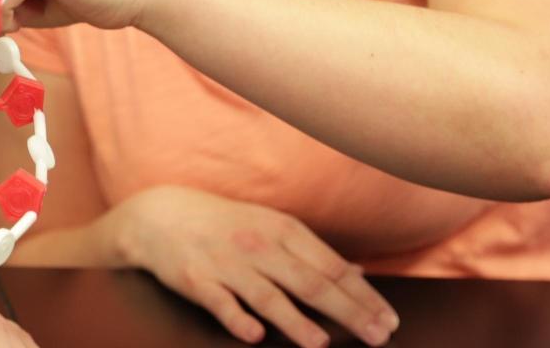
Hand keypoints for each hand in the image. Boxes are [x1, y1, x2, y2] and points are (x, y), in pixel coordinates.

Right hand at [103, 186, 398, 346]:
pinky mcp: (195, 279)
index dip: (363, 295)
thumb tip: (358, 273)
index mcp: (282, 231)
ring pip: (267, 294)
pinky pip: (218, 301)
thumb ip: (313, 254)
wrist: (160, 214)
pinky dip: (235, 317)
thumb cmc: (226, 225)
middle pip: (309, 282)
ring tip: (321, 343)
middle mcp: (258, 246)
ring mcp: (226, 263)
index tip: (389, 320)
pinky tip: (254, 335)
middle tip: (377, 336)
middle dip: (347, 310)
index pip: (331, 267)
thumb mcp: (272, 229)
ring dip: (295, 320)